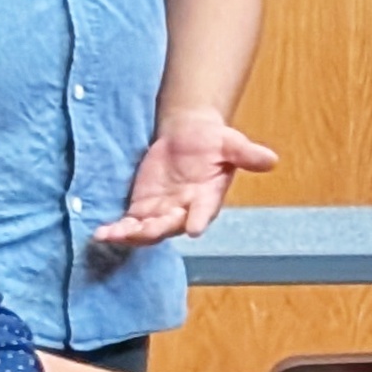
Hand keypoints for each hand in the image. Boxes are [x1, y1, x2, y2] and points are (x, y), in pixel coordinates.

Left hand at [95, 112, 280, 246]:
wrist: (189, 136)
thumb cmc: (212, 140)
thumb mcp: (230, 143)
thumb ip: (246, 154)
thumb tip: (272, 159)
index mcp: (208, 198)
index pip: (204, 211)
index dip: (198, 219)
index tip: (193, 229)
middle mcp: (185, 212)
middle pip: (169, 226)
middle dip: (154, 229)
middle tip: (140, 230)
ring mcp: (162, 213)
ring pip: (146, 231)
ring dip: (129, 235)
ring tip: (110, 235)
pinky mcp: (142, 209)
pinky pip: (128, 225)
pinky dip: (115, 231)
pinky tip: (100, 233)